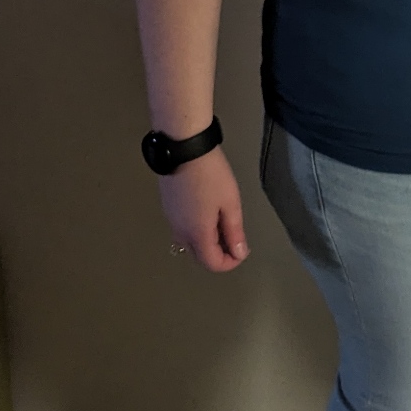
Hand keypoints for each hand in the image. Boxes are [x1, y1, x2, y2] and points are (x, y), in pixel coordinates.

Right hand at [159, 145, 249, 272]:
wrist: (183, 147)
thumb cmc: (211, 174)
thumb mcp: (230, 202)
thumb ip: (234, 231)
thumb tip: (238, 254)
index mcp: (197, 233)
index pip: (212, 264)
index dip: (230, 263)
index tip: (242, 250)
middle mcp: (180, 232)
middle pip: (199, 256)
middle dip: (218, 254)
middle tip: (235, 238)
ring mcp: (171, 219)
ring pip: (189, 243)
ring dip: (208, 242)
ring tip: (223, 223)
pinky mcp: (167, 207)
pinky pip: (183, 229)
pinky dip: (197, 230)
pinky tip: (208, 212)